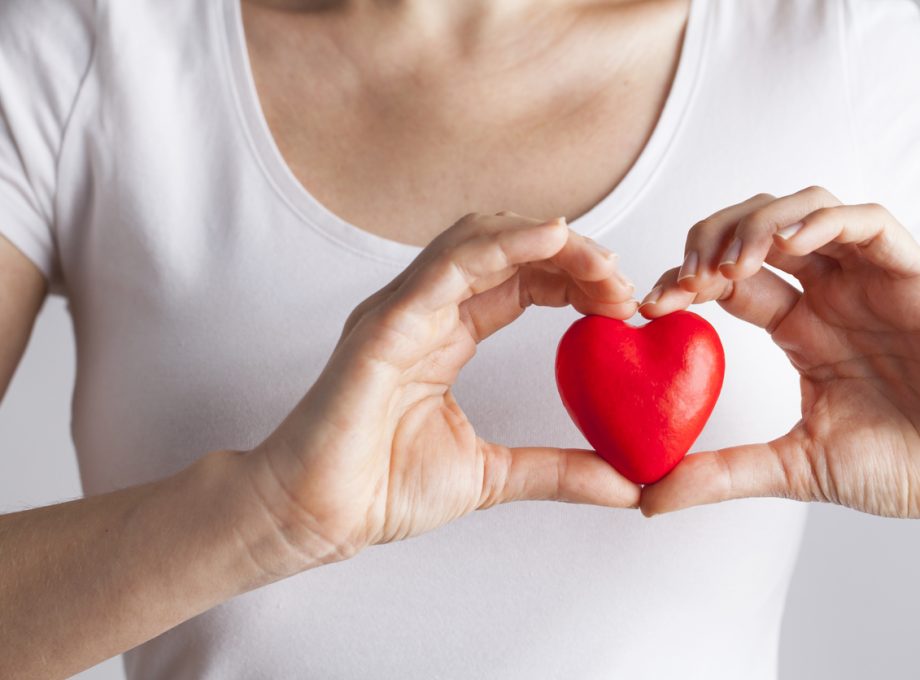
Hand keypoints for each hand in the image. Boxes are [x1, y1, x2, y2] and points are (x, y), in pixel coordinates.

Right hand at [244, 211, 639, 574]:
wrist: (317, 516)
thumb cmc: (383, 488)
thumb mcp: (493, 475)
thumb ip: (559, 471)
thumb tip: (628, 484)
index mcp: (446, 335)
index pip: (520, 280)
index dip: (574, 278)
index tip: (622, 302)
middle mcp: (425, 310)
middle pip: (506, 249)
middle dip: (571, 253)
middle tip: (622, 281)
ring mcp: (402, 310)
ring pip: (477, 240)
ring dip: (546, 240)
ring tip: (599, 261)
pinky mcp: (385, 324)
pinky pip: (447, 266)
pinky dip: (502, 245)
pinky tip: (552, 239)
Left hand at [637, 186, 919, 517]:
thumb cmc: (904, 467)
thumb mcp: (795, 468)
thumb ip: (722, 473)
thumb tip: (648, 499)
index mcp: (800, 328)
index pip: (727, 281)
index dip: (685, 281)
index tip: (651, 306)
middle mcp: (828, 295)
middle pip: (755, 231)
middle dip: (710, 242)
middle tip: (686, 280)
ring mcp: (867, 280)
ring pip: (803, 210)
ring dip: (756, 226)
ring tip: (728, 264)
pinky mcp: (910, 274)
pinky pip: (868, 223)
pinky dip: (822, 221)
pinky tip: (786, 245)